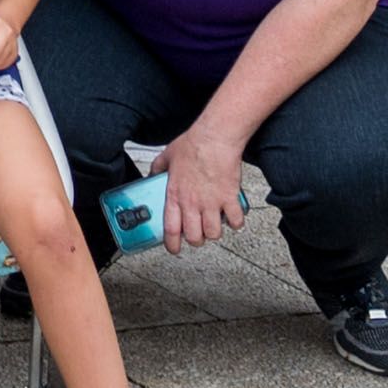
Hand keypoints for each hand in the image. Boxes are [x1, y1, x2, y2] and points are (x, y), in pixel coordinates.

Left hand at [160, 125, 252, 249]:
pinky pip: (236, 221)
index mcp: (175, 195)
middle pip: (195, 237)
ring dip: (214, 232)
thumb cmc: (192, 145)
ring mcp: (212, 202)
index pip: (171, 229)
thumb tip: (152, 174)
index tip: (174, 249)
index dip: (172, 244)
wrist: (215, 138)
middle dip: (196, 240)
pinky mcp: (230, 198)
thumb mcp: (167, 156)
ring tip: (214, 224)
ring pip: (214, 234)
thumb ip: (157, 168)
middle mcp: (193, 203)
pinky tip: (232, 216)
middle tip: (198, 233)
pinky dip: (235, 223)